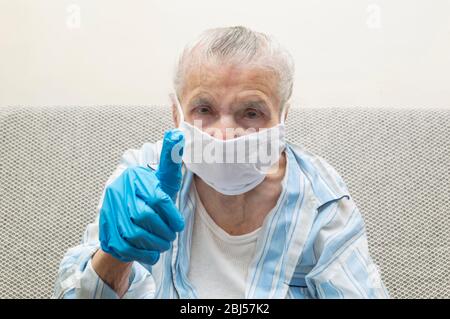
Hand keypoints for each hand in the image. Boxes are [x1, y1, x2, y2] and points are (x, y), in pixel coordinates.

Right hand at [99, 129, 184, 266]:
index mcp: (134, 178)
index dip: (171, 215)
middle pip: (144, 216)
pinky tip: (152, 253)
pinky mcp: (106, 232)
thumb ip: (171, 160)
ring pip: (135, 233)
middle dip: (163, 230)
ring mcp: (110, 213)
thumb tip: (178, 134)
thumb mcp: (162, 178)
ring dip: (154, 243)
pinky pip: (125, 248)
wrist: (123, 213)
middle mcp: (119, 193)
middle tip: (171, 235)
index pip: (157, 198)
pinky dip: (143, 254)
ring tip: (164, 243)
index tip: (179, 225)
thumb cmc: (150, 194)